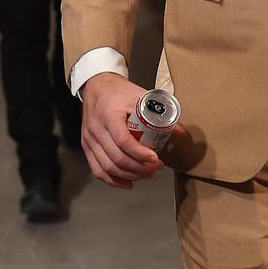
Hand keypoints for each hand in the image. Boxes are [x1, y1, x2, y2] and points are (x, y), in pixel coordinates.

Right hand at [81, 72, 184, 188]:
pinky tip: (127, 182)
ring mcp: (89, 139)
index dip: (140, 154)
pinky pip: (97, 169)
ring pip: (107, 167)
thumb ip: (160, 113)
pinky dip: (112, 180)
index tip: (155, 159)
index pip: (123, 140)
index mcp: (109, 114)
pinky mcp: (87, 146)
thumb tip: (180, 132)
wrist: (97, 85)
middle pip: (117, 157)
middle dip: (138, 168)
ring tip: (146, 174)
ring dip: (128, 175)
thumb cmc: (118, 90)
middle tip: (155, 168)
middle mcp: (97, 128)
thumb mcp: (140, 96)